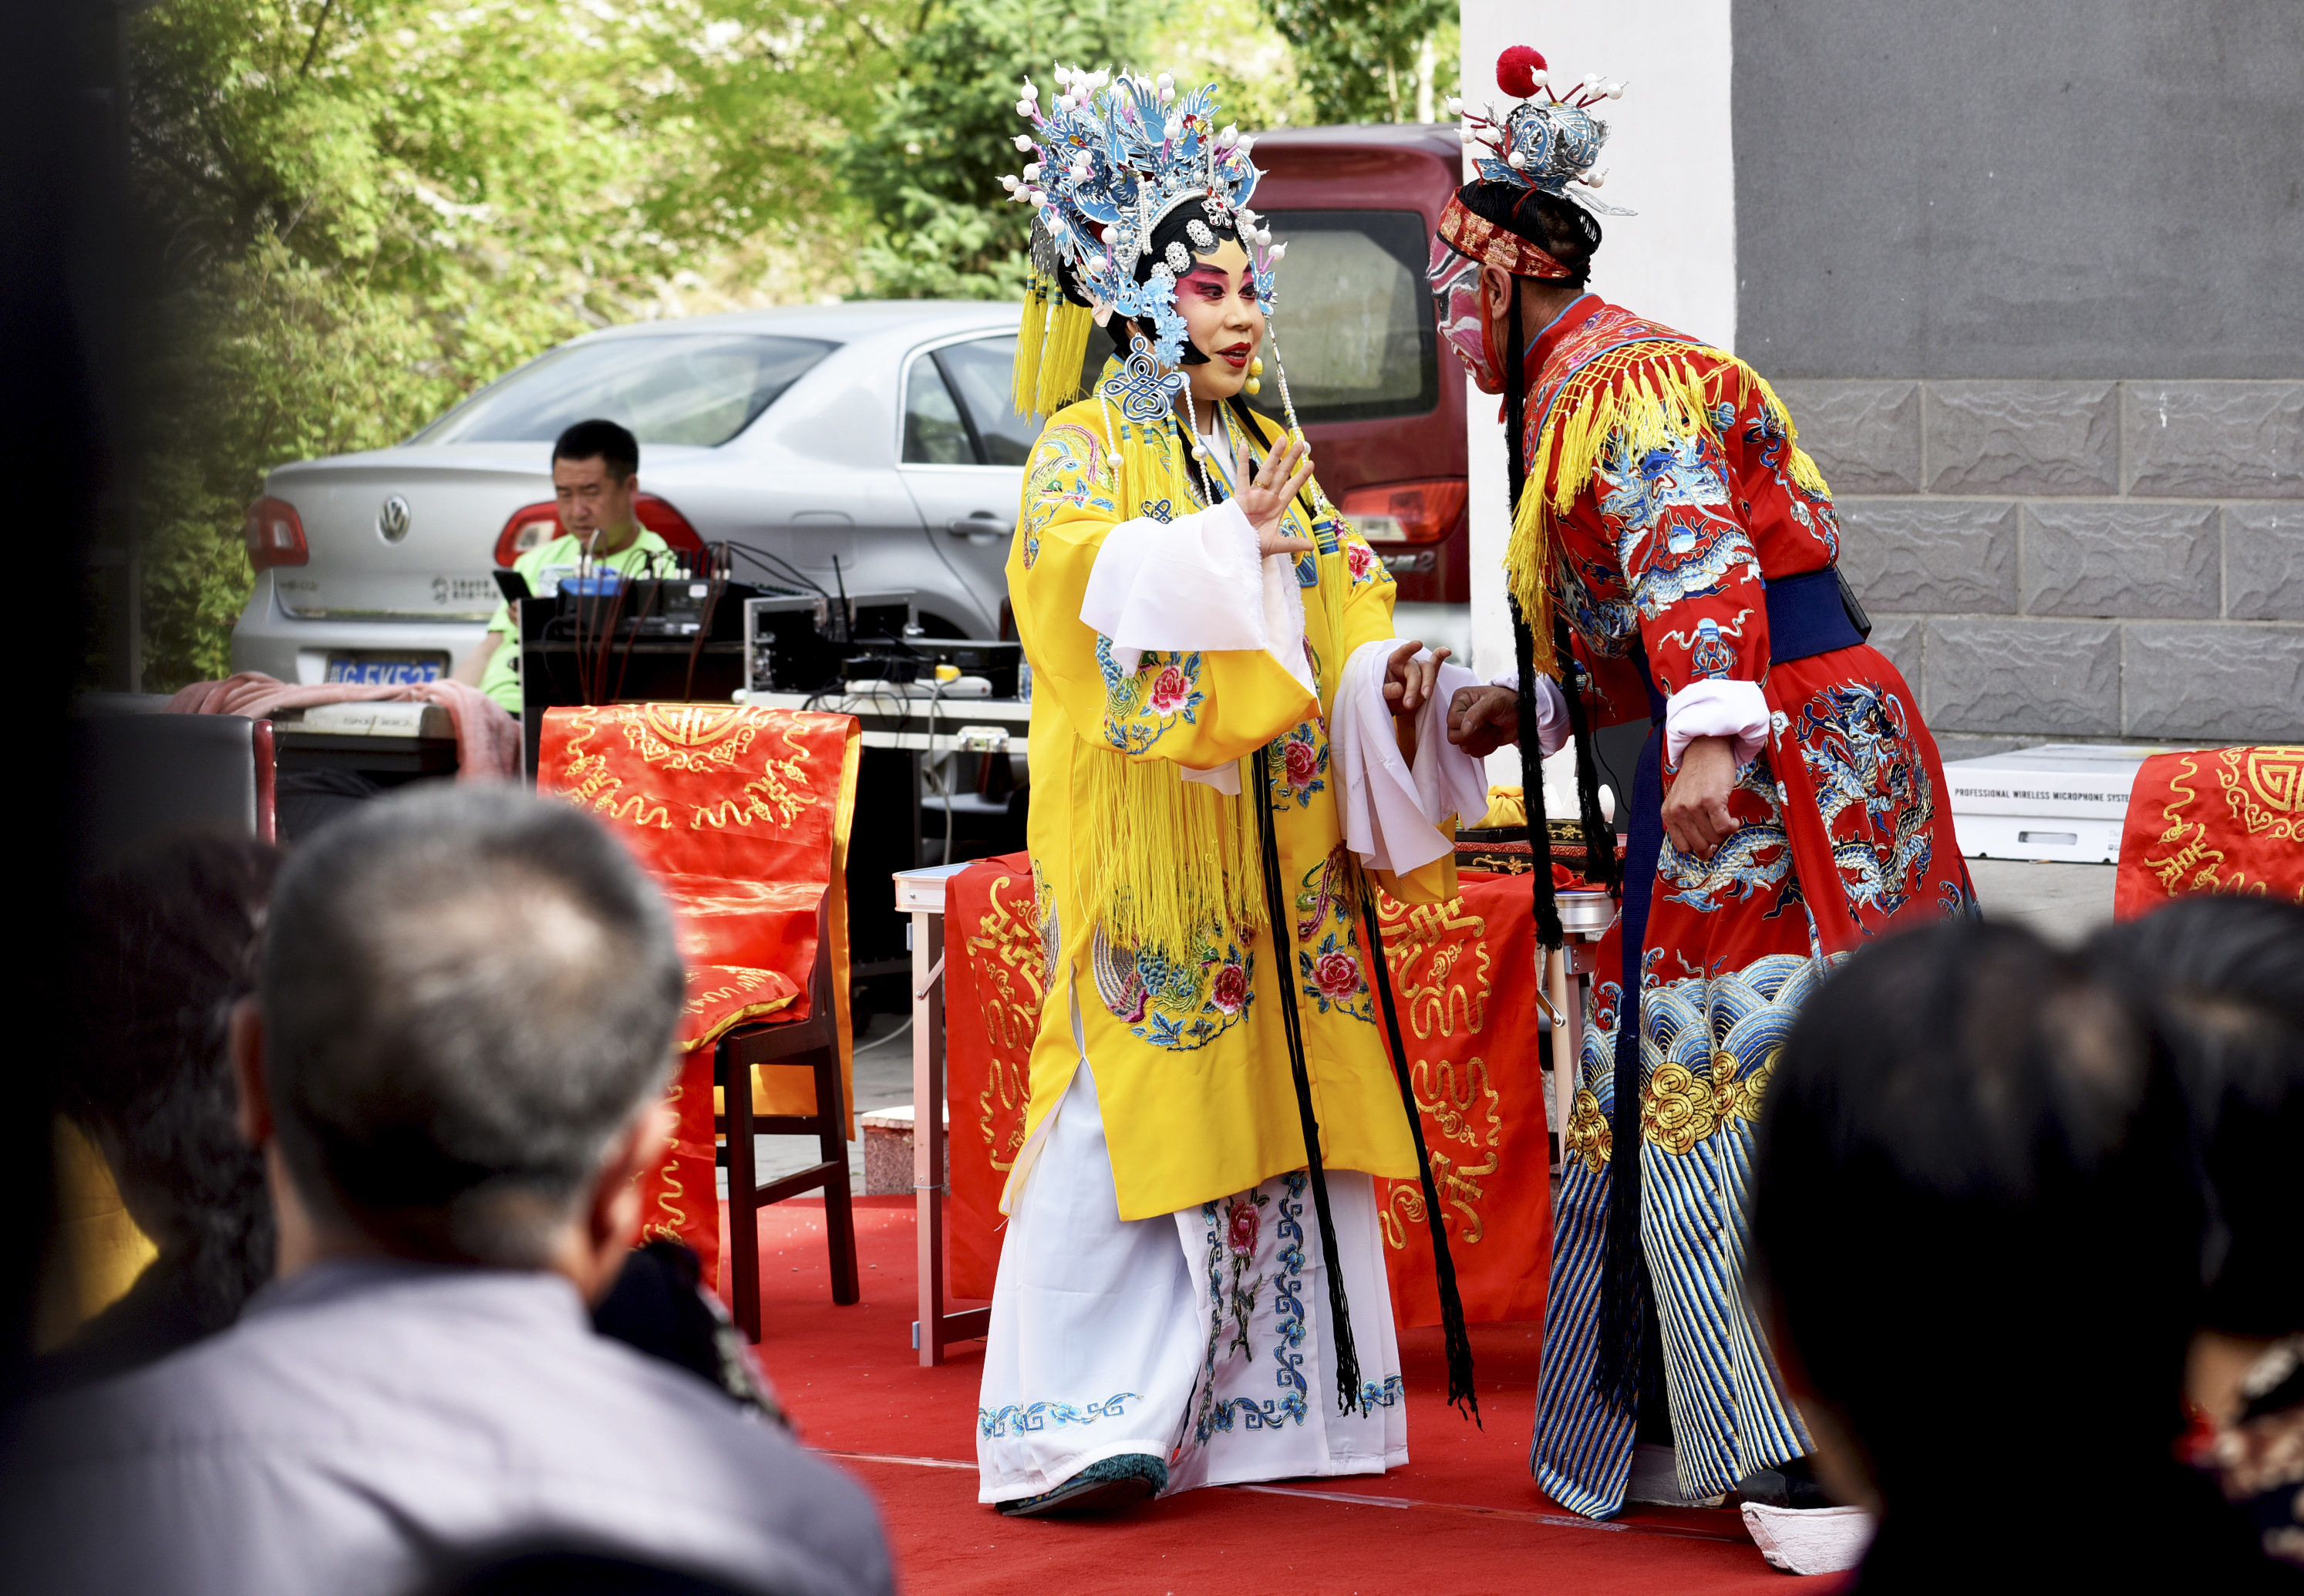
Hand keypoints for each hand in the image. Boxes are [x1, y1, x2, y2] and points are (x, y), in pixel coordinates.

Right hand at [1236, 435, 1315, 557]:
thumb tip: (1311, 546)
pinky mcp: (1240, 495)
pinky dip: (1242, 461)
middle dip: (1291, 459)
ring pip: (1266, 470)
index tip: (1311, 463)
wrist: (1234, 551)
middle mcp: (1267, 498)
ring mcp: (1254, 494)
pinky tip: (1243, 446)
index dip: (1301, 476)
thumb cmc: (1253, 547)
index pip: (1292, 488)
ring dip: (1274, 455)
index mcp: (1277, 507)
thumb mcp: (1276, 545)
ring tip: (1282, 439)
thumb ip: (1293, 543)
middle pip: (1282, 474)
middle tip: (1300, 443)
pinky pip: (1241, 475)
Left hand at [1383, 639, 1448, 717]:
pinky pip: (1435, 664)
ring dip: (1428, 683)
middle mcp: (1407, 662)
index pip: (1401, 653)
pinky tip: (1447, 651)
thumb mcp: (1380, 695)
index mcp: (1393, 662)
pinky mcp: (1428, 676)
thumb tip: (1399, 689)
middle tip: (1408, 704)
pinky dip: (1441, 656)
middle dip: (1413, 687)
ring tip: (1425, 696)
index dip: (1409, 648)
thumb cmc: (1385, 696)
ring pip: (1428, 670)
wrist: (1393, 705)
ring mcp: (1419, 668)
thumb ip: (1387, 691)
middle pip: (1415, 670)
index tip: (1418, 644)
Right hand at [1446, 684, 1519, 756]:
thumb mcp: (1493, 701)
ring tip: (1493, 727)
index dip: (1466, 724)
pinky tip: (1494, 735)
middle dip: (1476, 733)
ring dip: (1484, 740)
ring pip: (1465, 748)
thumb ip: (1476, 713)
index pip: (1451, 721)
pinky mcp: (1475, 742)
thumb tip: (1464, 729)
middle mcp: (1460, 716)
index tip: (1483, 719)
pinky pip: (1474, 753)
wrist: (1521, 713)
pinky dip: (1488, 747)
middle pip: (1454, 737)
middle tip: (1489, 723)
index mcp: (1460, 701)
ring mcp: (1467, 731)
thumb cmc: (1508, 702)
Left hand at [1662, 735, 1738, 860]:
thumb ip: (1685, 823)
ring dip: (1724, 833)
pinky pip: (1724, 827)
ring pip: (1714, 837)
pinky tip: (1733, 820)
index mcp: (1668, 814)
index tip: (1708, 844)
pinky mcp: (1711, 801)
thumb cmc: (1697, 777)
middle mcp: (1678, 811)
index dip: (1698, 848)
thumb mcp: (1681, 800)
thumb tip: (1702, 853)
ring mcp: (1694, 806)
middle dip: (1713, 842)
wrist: (1706, 751)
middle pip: (1700, 845)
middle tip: (1719, 830)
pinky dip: (1732, 827)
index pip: (1683, 847)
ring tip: (1725, 820)